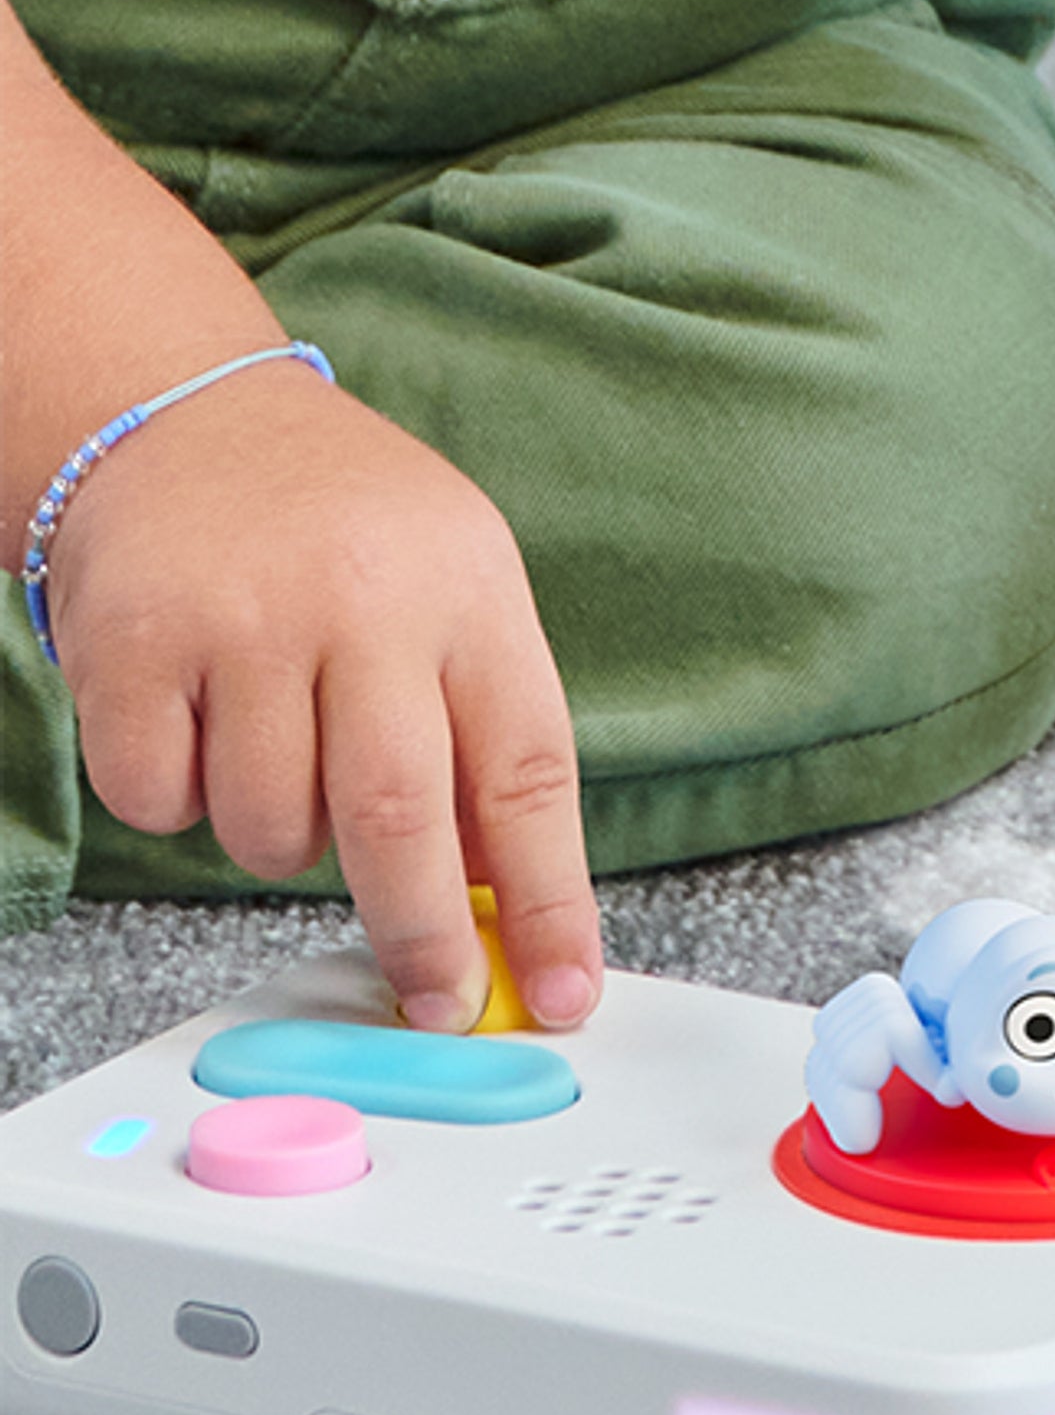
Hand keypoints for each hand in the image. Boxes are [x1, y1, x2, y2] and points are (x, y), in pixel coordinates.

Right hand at [47, 356, 602, 1031]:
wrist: (192, 418)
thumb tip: (508, 904)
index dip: (551, 901)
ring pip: (272, 830)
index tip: (563, 995)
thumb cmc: (351, 533)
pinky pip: (161, 802)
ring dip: (284, 843)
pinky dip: (181, 802)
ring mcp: (242, 617)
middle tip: (434, 997)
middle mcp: (363, 600)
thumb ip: (485, 740)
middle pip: (400, 820)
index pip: (528, 773)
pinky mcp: (131, 641)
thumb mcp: (457, 598)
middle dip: (423, 936)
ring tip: (284, 756)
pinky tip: (199, 722)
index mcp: (470, 593)